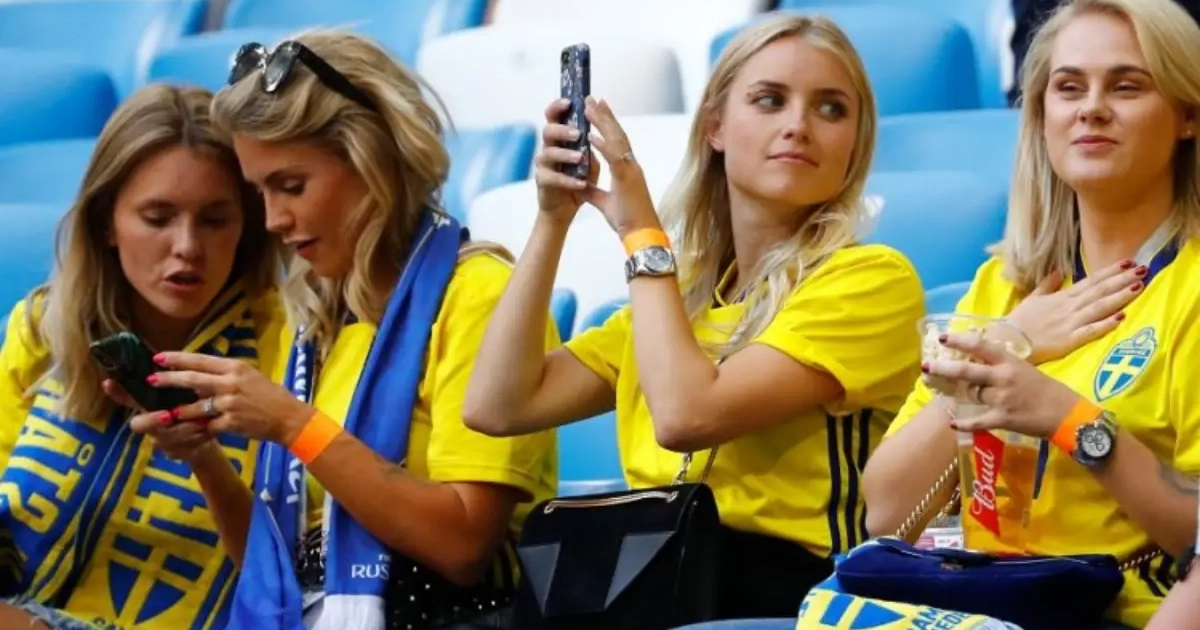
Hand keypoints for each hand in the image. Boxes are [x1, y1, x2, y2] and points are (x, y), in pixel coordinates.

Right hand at [104, 379, 216, 462]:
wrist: (206, 436)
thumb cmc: (191, 408)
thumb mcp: (187, 392)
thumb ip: (174, 380)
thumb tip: (169, 358)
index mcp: (150, 405)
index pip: (127, 398)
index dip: (116, 392)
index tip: (108, 383)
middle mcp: (150, 423)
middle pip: (137, 424)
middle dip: (152, 420)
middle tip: (168, 415)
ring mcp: (160, 440)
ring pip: (164, 438)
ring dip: (183, 430)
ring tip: (200, 422)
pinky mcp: (174, 452)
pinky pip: (181, 449)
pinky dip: (196, 440)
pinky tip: (207, 432)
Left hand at [147, 352, 312, 445]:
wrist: (287, 417)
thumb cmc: (269, 395)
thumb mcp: (249, 377)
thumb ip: (225, 375)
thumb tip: (198, 375)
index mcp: (235, 368)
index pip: (201, 360)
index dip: (178, 359)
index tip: (159, 357)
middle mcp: (231, 383)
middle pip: (193, 379)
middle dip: (169, 379)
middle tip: (151, 378)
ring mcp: (230, 404)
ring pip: (195, 406)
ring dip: (178, 410)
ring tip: (163, 412)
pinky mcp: (230, 423)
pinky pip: (207, 425)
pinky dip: (197, 428)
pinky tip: (187, 430)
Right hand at [534, 98, 598, 222]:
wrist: (565, 210)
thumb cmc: (577, 183)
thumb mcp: (590, 163)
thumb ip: (592, 147)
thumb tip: (601, 131)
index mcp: (560, 140)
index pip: (555, 117)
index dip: (558, 107)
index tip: (569, 101)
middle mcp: (549, 149)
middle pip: (548, 131)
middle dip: (562, 129)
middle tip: (576, 132)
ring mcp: (544, 165)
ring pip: (548, 153)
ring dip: (565, 154)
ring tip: (580, 157)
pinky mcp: (543, 183)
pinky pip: (552, 178)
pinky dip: (568, 180)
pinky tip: (581, 184)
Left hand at [579, 96, 659, 235]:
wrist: (642, 235)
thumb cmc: (628, 221)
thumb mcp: (606, 204)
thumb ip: (595, 193)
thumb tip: (581, 186)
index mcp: (628, 170)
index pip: (618, 142)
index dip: (608, 125)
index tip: (598, 110)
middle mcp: (631, 165)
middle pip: (617, 134)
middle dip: (604, 115)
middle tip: (592, 98)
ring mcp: (631, 170)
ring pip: (616, 140)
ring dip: (602, 122)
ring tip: (589, 106)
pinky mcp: (627, 178)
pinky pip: (613, 157)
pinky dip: (601, 145)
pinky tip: (589, 134)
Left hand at [923, 332, 1081, 437]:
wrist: (1066, 413)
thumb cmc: (1044, 388)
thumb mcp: (1024, 368)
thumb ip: (1001, 364)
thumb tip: (976, 359)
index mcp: (1010, 361)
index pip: (981, 346)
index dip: (960, 341)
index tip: (942, 337)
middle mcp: (1004, 377)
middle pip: (967, 371)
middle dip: (943, 369)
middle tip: (925, 367)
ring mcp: (1003, 398)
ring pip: (972, 394)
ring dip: (959, 395)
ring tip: (944, 393)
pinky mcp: (1003, 418)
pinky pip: (977, 421)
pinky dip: (964, 423)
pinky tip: (953, 423)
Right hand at [1006, 260, 1144, 363]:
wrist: (1006, 340)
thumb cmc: (1019, 321)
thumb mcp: (1033, 298)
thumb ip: (1047, 285)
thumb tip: (1058, 270)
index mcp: (1062, 297)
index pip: (1091, 281)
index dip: (1111, 271)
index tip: (1129, 261)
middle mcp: (1069, 307)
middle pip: (1100, 291)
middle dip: (1122, 280)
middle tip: (1143, 269)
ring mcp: (1070, 323)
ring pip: (1099, 307)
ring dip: (1119, 297)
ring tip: (1139, 287)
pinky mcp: (1068, 341)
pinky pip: (1090, 331)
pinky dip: (1105, 324)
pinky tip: (1121, 318)